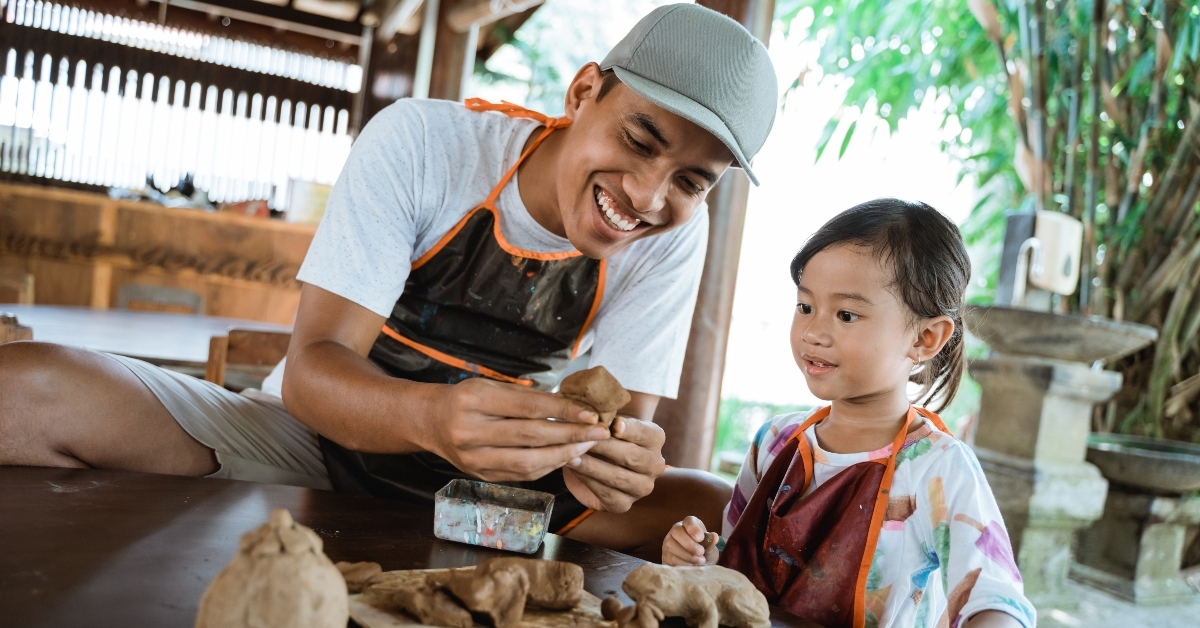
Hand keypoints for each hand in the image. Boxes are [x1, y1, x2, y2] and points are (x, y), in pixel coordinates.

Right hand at [429, 378, 611, 481]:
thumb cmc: (468, 399)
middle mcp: (471, 430)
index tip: (591, 413)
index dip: (563, 411)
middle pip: (531, 436)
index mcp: (475, 400)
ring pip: (528, 461)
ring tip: (587, 446)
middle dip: (571, 435)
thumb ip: (526, 397)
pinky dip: (547, 466)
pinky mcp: (480, 475)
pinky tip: (566, 457)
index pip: (528, 407)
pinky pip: (521, 474)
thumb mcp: (491, 386)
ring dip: (564, 455)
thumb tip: (573, 404)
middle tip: (600, 432)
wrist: (431, 422)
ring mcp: (474, 458)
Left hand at [561, 416, 666, 512]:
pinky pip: (607, 494)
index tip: (613, 425)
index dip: (629, 429)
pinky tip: (574, 471)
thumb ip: (605, 417)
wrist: (595, 457)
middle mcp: (655, 464)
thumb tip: (598, 419)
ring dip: (593, 466)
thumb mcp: (605, 419)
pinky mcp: (624, 504)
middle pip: (632, 457)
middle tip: (583, 439)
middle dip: (605, 448)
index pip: (644, 433)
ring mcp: (642, 487)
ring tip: (572, 456)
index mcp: (655, 438)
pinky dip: (588, 482)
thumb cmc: (601, 431)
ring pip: (618, 477)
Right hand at [663, 516, 718, 565]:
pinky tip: (692, 566)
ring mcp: (668, 542)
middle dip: (689, 544)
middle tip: (701, 552)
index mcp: (689, 524)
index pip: (688, 521)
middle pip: (677, 531)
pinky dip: (682, 563)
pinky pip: (670, 557)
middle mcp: (676, 530)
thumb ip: (711, 543)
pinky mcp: (665, 555)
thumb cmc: (705, 553)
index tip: (701, 538)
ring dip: (687, 555)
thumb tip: (714, 536)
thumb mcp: (710, 548)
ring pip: (671, 545)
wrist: (697, 567)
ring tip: (700, 561)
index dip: (693, 528)